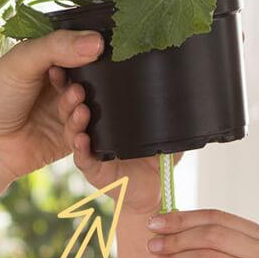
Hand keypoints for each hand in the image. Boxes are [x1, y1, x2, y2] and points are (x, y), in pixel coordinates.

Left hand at [0, 29, 104, 184]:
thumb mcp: (22, 61)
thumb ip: (57, 46)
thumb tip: (97, 41)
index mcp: (47, 62)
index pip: (78, 51)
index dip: (86, 53)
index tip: (90, 54)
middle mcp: (58, 86)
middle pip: (89, 81)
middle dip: (87, 83)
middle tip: (76, 87)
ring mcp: (64, 113)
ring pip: (89, 107)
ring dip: (84, 105)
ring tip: (76, 103)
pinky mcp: (68, 140)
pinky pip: (87, 135)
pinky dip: (85, 130)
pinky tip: (78, 125)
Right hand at [58, 79, 184, 215]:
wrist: (154, 191)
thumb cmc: (155, 159)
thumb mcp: (164, 129)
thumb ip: (169, 111)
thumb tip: (187, 88)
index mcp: (104, 117)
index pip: (85, 95)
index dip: (75, 81)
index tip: (73, 66)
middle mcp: (92, 131)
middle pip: (73, 110)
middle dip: (71, 97)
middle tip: (77, 87)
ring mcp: (90, 151)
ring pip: (73, 132)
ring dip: (75, 120)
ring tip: (81, 109)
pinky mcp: (94, 171)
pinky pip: (83, 159)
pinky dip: (81, 149)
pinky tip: (81, 139)